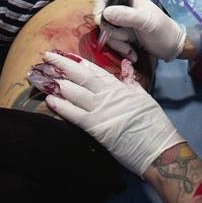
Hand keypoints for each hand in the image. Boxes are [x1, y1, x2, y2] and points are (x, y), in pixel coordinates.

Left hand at [41, 51, 184, 174]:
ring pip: (73, 92)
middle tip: (46, 57)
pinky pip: (74, 114)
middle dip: (61, 65)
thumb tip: (127, 65)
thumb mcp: (144, 96)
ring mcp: (100, 109)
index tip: (63, 54)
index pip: (94, 69)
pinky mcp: (96, 127)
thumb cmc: (153, 123)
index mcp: (118, 86)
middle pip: (79, 75)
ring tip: (42, 76)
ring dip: (56, 83)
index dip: (76, 61)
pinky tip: (50, 99)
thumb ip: (131, 80)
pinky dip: (61, 106)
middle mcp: (106, 94)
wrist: (159, 148)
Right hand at [93, 0, 185, 61]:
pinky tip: (132, 54)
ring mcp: (123, 23)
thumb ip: (126, 15)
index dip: (100, 4)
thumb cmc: (163, 30)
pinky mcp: (123, 36)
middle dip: (111, 31)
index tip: (100, 19)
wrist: (174, 49)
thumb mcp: (146, 21)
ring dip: (117, 43)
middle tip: (125, 38)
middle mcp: (123, 9)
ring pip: (107, 31)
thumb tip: (105, 13)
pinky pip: (113, 41)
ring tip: (131, 49)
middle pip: (104, 16)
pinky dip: (121, 49)